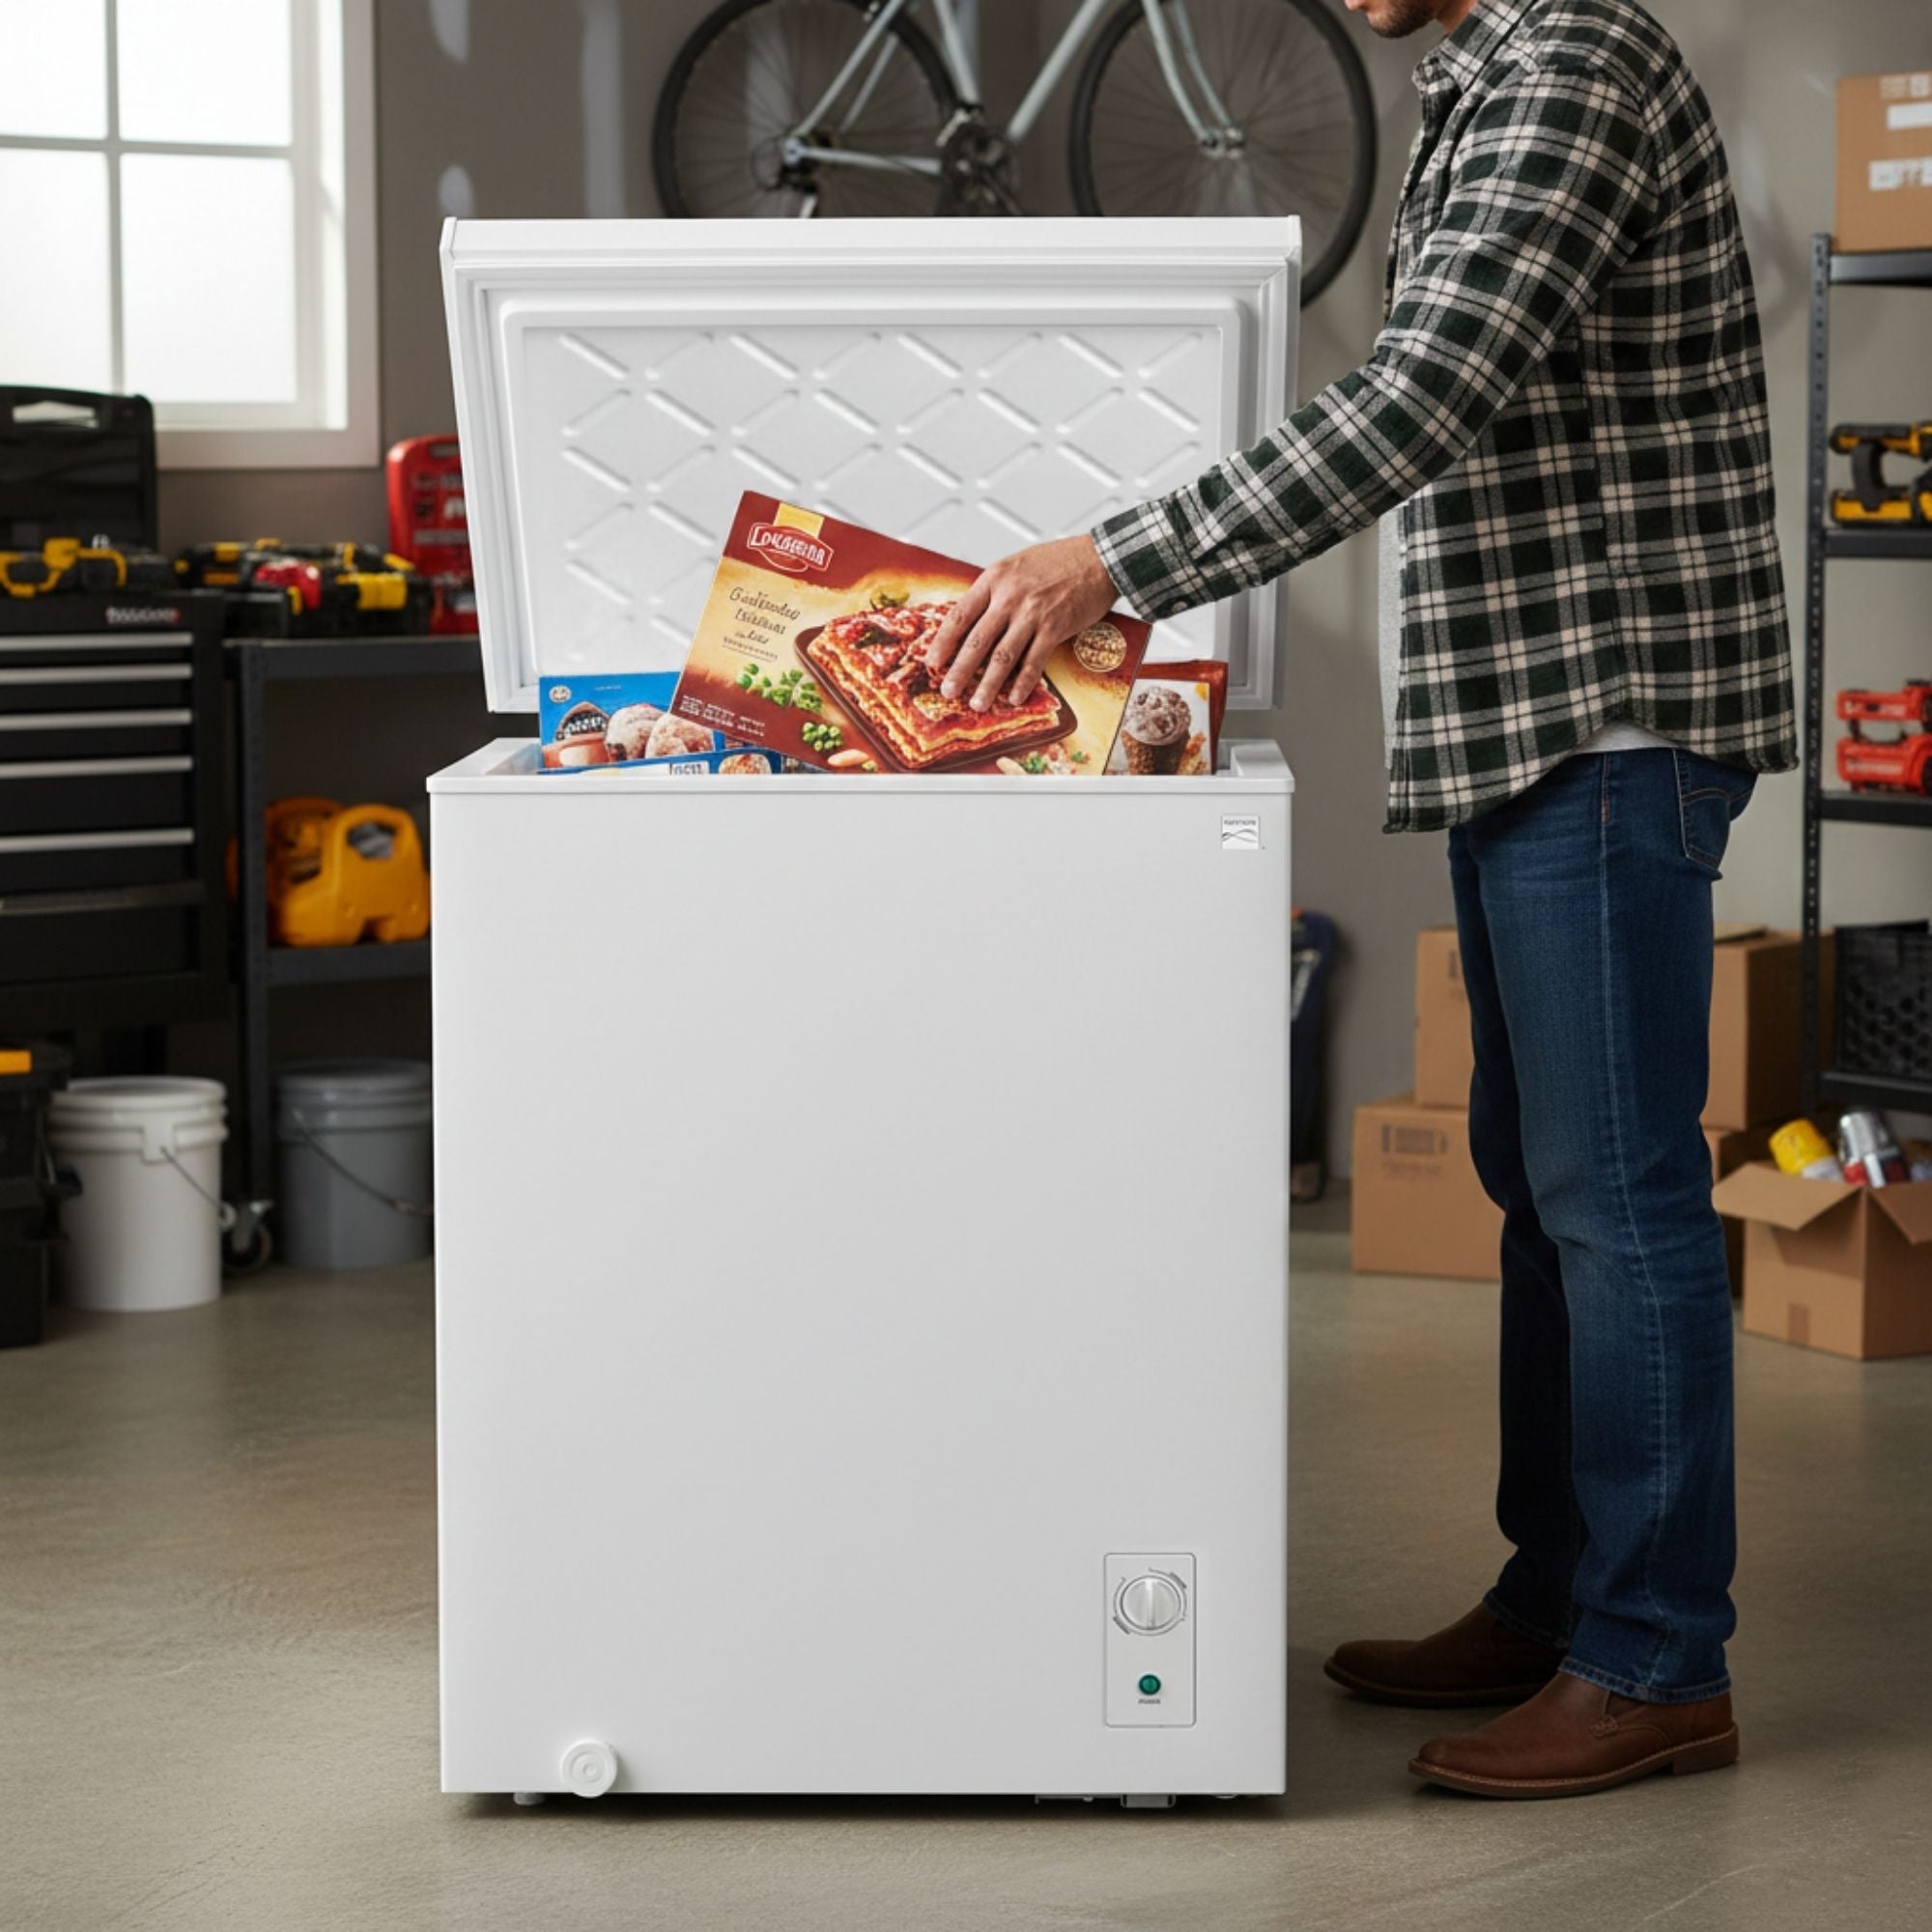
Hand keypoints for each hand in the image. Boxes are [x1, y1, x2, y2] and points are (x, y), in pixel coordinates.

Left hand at [924, 534, 1120, 709]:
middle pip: (977, 640)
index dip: (943, 641)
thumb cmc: (1057, 561)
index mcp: (994, 579)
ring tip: (978, 703)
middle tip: (948, 691)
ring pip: (1003, 656)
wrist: (1097, 558)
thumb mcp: (1015, 566)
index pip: (960, 615)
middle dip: (959, 670)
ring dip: (988, 684)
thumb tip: (972, 622)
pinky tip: (1014, 697)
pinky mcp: (1055, 627)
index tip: (931, 661)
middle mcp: (1009, 596)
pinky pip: (1034, 661)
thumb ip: (994, 591)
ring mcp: (1032, 613)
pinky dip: (1023, 683)